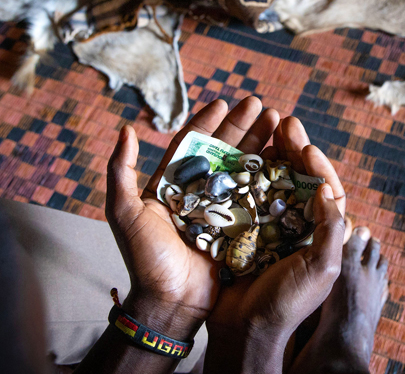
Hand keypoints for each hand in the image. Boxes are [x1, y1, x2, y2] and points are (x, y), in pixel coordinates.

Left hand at [105, 98, 278, 338]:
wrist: (171, 303)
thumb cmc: (145, 259)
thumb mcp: (125, 213)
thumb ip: (120, 172)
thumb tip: (127, 130)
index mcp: (173, 185)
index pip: (192, 144)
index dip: (207, 122)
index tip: (224, 101)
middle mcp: (200, 193)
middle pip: (224, 150)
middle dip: (242, 126)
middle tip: (261, 104)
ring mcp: (222, 209)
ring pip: (244, 168)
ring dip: (260, 144)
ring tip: (277, 122)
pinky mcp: (241, 227)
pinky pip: (257, 196)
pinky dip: (270, 176)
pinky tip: (284, 158)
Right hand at [203, 117, 347, 372]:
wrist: (245, 328)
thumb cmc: (288, 302)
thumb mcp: (322, 268)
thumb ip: (330, 227)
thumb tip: (323, 188)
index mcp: (319, 232)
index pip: (325, 189)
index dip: (318, 165)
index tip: (306, 147)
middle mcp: (295, 224)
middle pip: (298, 177)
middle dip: (294, 148)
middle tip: (286, 122)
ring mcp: (267, 225)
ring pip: (272, 179)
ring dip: (270, 152)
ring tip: (265, 127)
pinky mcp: (241, 228)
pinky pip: (245, 193)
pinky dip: (244, 172)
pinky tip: (239, 154)